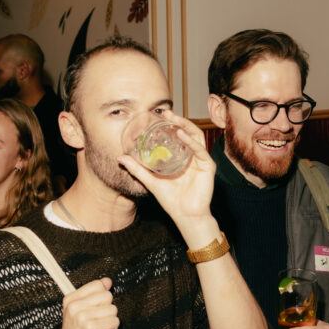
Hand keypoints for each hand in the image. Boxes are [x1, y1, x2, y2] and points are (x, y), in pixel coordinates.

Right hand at [50, 278, 118, 328]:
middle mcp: (74, 306)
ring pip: (113, 309)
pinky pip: (115, 322)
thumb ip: (94, 295)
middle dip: (107, 311)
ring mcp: (82, 317)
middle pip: (108, 296)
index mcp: (70, 299)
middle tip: (95, 324)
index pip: (98, 285)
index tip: (91, 313)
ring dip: (109, 323)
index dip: (101, 300)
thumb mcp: (81, 312)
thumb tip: (108, 280)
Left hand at [117, 111, 214, 225]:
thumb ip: (137, 169)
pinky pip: (200, 150)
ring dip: (185, 125)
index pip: (177, 135)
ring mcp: (201, 160)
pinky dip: (190, 141)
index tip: (158, 116)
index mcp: (182, 157)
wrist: (185, 216)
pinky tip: (181, 134)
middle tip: (165, 112)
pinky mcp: (207, 166)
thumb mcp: (150, 181)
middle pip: (187, 132)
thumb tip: (121, 157)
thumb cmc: (171, 200)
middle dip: (178, 120)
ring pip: (195, 136)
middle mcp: (192, 156)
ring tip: (173, 119)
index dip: (170, 124)